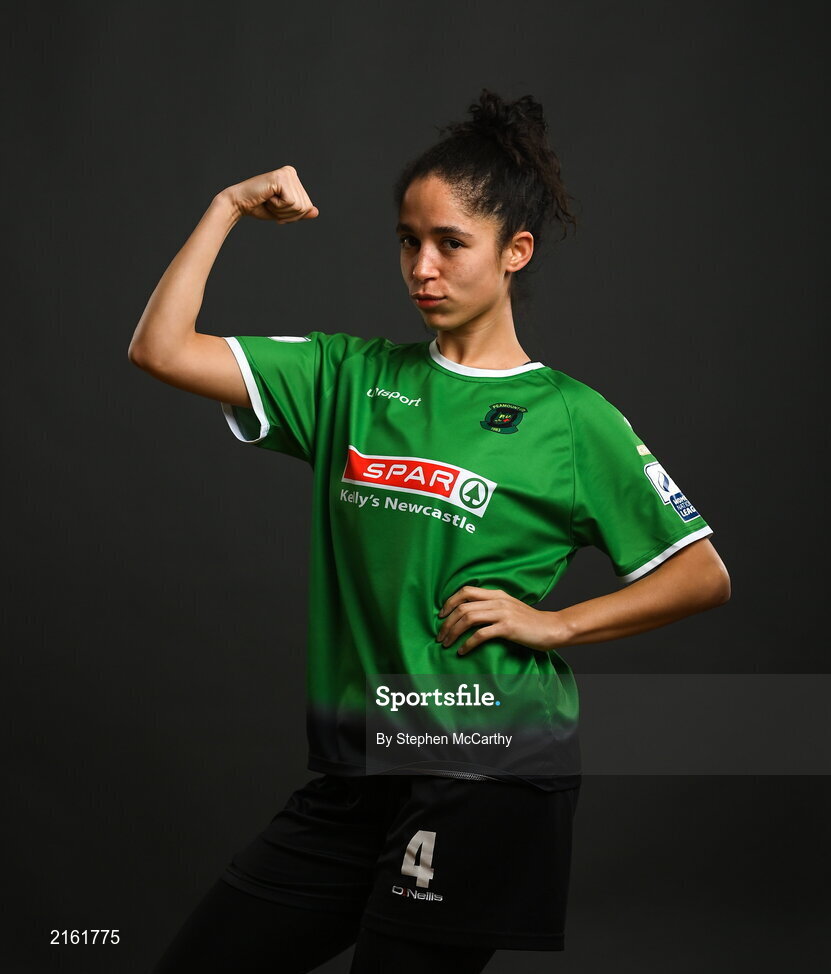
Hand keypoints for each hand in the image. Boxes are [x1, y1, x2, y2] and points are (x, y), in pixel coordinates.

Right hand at [222, 165, 318, 222]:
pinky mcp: (280, 178)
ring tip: (269, 200)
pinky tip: (268, 197)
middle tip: (271, 205)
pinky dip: (278, 206)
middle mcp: (292, 172)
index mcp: (294, 179)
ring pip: (299, 206)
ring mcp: (287, 173)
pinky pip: (291, 202)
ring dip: (282, 210)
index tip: (277, 208)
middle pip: (304, 206)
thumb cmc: (259, 207)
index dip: (293, 215)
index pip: (307, 206)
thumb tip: (316, 212)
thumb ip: (300, 212)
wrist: (239, 203)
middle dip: (288, 214)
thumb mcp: (284, 213)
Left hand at [436, 585, 559, 655]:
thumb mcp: (509, 607)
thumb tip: (468, 615)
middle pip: (463, 606)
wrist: (552, 628)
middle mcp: (498, 601)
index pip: (466, 591)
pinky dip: (467, 643)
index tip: (441, 616)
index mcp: (497, 594)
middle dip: (447, 622)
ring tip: (446, 644)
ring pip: (468, 618)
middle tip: (440, 636)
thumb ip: (492, 606)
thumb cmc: (529, 622)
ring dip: (453, 632)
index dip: (450, 602)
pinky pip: (480, 634)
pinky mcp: (508, 628)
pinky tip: (462, 651)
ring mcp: (503, 613)